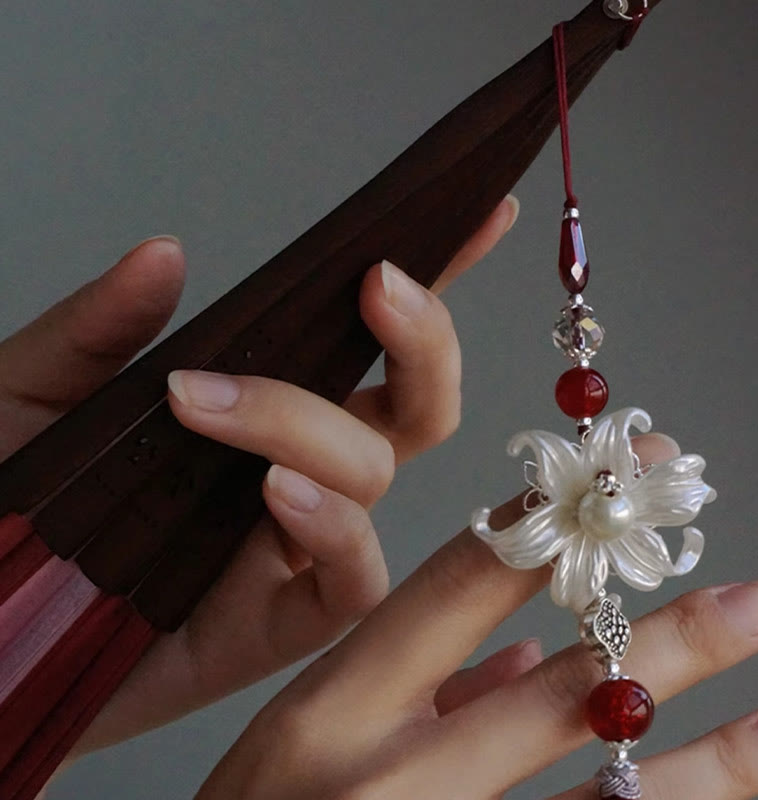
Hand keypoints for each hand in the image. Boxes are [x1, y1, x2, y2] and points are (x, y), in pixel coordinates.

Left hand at [0, 195, 519, 753]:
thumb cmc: (7, 508)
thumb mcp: (31, 396)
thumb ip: (95, 332)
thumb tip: (166, 256)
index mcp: (264, 406)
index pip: (369, 338)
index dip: (440, 277)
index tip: (483, 214)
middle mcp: (301, 468)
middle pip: (415, 404)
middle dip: (419, 340)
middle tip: (376, 284)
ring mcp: (300, 544)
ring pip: (377, 476)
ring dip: (312, 424)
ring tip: (209, 406)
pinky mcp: (283, 621)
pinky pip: (352, 577)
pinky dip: (330, 526)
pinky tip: (277, 493)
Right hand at [196, 436, 757, 799]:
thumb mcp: (296, 748)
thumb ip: (414, 693)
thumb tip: (523, 654)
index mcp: (331, 706)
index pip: (460, 580)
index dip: (552, 518)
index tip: (620, 478)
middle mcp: (390, 777)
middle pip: (558, 688)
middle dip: (663, 635)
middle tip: (752, 594)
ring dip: (711, 758)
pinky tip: (744, 796)